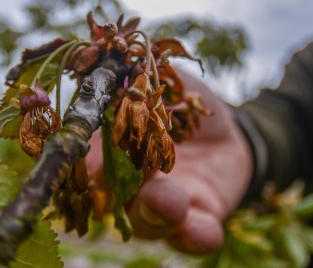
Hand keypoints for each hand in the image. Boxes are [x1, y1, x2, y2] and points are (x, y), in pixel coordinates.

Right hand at [86, 71, 252, 253]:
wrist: (225, 125)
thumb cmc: (183, 101)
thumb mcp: (167, 81)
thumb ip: (142, 79)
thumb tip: (111, 74)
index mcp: (114, 152)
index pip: (91, 162)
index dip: (87, 163)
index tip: (87, 161)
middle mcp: (131, 186)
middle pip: (114, 198)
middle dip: (119, 188)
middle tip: (134, 170)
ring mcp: (164, 206)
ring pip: (148, 222)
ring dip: (155, 211)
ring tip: (168, 199)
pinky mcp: (199, 220)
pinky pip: (193, 238)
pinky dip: (195, 237)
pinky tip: (201, 229)